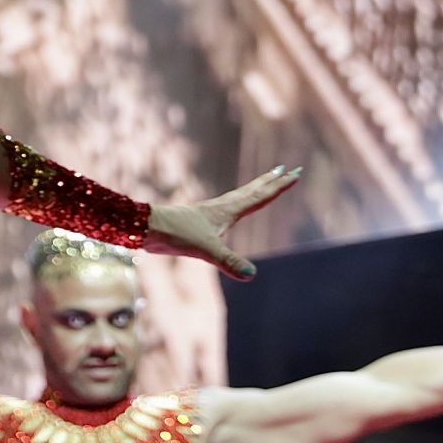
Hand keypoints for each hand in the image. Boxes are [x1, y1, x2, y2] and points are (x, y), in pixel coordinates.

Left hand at [145, 165, 301, 279]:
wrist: (147, 227)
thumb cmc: (175, 234)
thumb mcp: (205, 250)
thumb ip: (229, 261)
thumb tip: (251, 274)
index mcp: (227, 211)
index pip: (260, 197)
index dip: (278, 187)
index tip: (295, 174)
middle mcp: (222, 207)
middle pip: (252, 190)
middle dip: (271, 181)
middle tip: (288, 169)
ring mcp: (211, 212)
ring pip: (240, 195)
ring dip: (256, 187)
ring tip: (266, 180)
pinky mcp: (201, 219)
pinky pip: (228, 206)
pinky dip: (239, 201)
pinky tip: (233, 206)